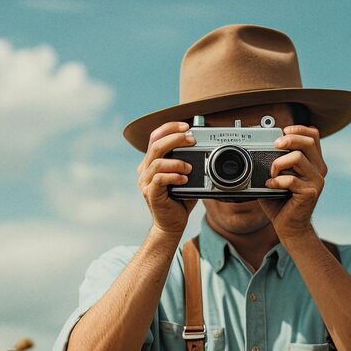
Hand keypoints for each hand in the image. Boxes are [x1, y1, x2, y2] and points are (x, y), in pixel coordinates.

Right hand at [137, 121, 197, 235]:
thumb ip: (189, 163)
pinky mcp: (150, 193)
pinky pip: (159, 178)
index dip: (170, 127)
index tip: (187, 126)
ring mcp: (146, 181)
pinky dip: (174, 176)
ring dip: (177, 161)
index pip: (156, 136)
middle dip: (175, 138)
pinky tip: (184, 179)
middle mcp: (146, 170)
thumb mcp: (186, 177)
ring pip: (157, 161)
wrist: (171, 224)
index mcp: (152, 162)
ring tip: (189, 168)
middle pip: (156, 144)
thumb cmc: (179, 201)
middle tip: (191, 140)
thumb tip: (204, 149)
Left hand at [259, 125, 325, 238]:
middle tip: (275, 145)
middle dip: (288, 139)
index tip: (283, 130)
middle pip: (308, 142)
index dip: (299, 129)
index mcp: (313, 162)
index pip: (313, 135)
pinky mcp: (310, 192)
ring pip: (298, 158)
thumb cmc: (281, 201)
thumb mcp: (278, 175)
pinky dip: (276, 181)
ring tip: (271, 174)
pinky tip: (270, 186)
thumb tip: (259, 145)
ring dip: (278, 163)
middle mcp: (318, 169)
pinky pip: (291, 179)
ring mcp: (316, 181)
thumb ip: (275, 160)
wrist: (289, 226)